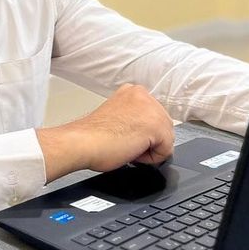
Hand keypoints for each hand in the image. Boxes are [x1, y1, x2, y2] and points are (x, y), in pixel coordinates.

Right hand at [37, 84, 173, 181]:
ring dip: (149, 149)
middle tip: (124, 142)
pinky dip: (151, 158)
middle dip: (148, 140)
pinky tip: (131, 151)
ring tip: (126, 146)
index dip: (141, 133)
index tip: (125, 135)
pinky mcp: (156, 125)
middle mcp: (143, 95)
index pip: (153, 117)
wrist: (82, 143)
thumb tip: (145, 131)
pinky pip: (166, 150)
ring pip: (166, 138)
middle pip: (163, 126)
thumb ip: (133, 117)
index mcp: (133, 91)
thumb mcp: (117, 115)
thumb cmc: (91, 136)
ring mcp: (151, 108)